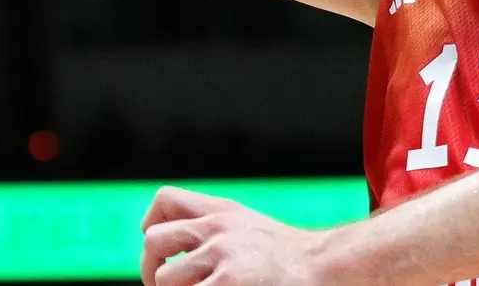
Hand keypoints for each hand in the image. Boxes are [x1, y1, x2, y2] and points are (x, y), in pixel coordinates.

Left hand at [141, 187, 327, 285]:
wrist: (327, 268)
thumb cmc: (290, 259)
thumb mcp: (250, 228)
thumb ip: (216, 230)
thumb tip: (172, 245)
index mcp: (223, 214)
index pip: (166, 201)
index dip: (151, 224)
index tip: (161, 251)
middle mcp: (218, 229)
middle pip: (154, 241)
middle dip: (152, 268)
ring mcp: (222, 258)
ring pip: (165, 279)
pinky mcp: (227, 285)